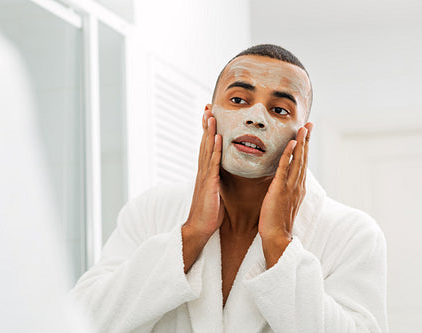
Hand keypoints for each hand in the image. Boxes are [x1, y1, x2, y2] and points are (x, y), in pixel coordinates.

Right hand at [184, 108, 223, 239]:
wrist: (199, 228)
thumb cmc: (209, 213)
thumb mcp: (215, 193)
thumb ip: (217, 181)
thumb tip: (222, 175)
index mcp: (205, 173)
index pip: (206, 148)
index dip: (208, 132)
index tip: (210, 117)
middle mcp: (203, 171)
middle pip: (204, 143)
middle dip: (206, 125)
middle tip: (208, 108)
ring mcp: (204, 177)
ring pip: (207, 149)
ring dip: (209, 131)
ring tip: (211, 115)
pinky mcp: (208, 184)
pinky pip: (212, 163)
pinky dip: (214, 149)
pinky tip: (217, 138)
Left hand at [258, 123, 312, 266]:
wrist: (277, 238)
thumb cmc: (276, 222)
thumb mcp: (283, 202)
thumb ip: (284, 190)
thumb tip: (282, 181)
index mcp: (298, 188)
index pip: (302, 163)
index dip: (305, 148)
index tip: (306, 134)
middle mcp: (298, 185)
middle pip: (303, 158)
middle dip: (306, 140)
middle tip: (309, 124)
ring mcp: (290, 188)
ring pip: (298, 161)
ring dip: (301, 143)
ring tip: (303, 128)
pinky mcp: (280, 191)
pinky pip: (285, 170)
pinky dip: (289, 156)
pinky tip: (291, 144)